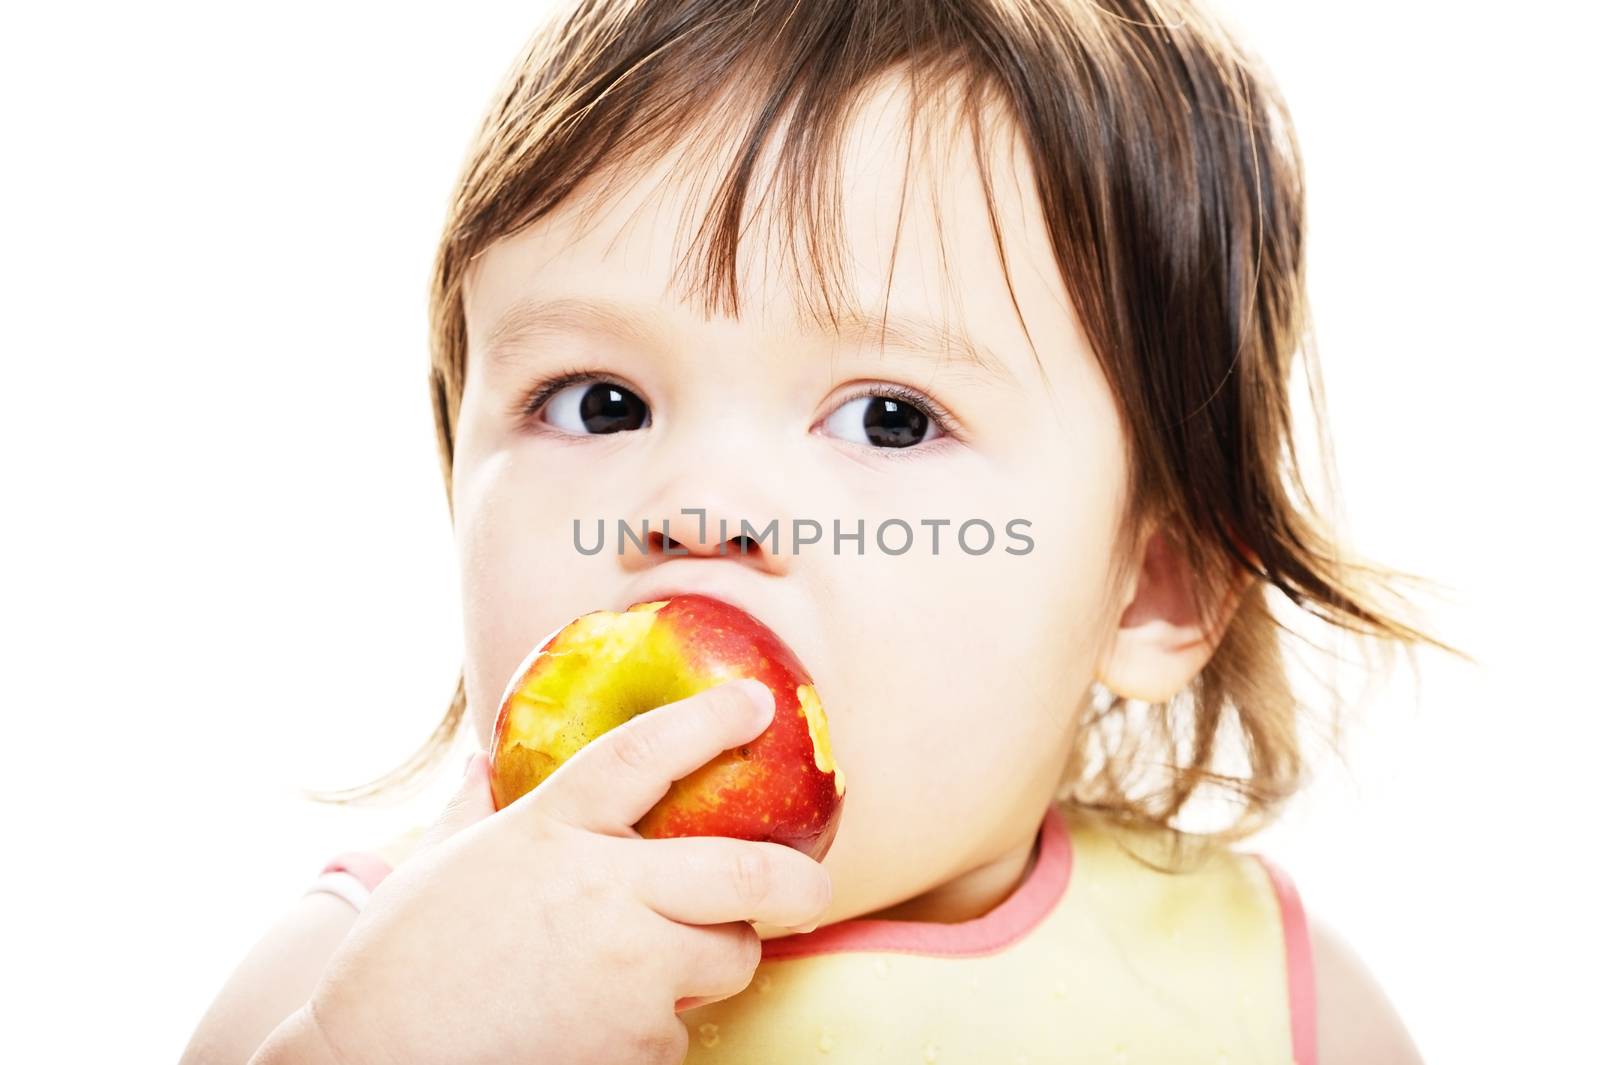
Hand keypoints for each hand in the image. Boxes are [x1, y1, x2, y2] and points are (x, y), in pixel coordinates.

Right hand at [301, 679, 831, 1064]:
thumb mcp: (445, 862)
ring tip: (658, 966)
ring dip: (714, 962)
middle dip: (797, 883)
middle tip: (811, 888)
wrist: (370, 1058)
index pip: (647, 754)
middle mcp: (606, 891)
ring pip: (727, 960)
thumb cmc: (400, 958)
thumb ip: (478, 808)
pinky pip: (679, 1031)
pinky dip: (658, 1028)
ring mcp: (626, 971)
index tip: (756, 704)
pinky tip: (602, 1024)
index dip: (709, 722)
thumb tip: (481, 764)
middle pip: (744, 873)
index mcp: (555, 829)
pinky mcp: (631, 1043)